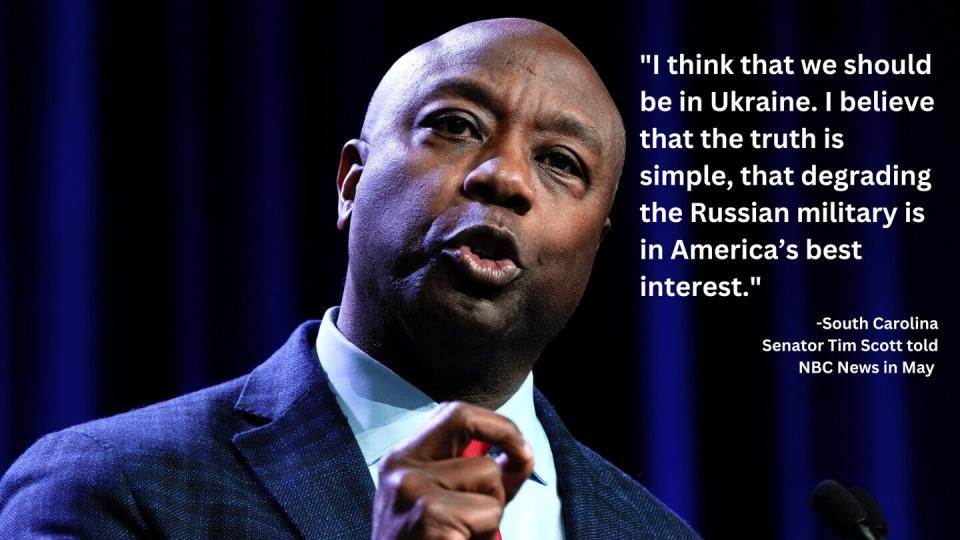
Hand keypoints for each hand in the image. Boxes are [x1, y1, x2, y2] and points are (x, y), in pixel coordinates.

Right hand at [370, 401, 534, 539]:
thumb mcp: (448, 503)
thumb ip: (483, 477)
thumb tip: (523, 455)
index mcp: (402, 458)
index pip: (456, 413)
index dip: (497, 425)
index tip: (519, 449)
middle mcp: (401, 467)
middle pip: (478, 450)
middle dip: (497, 481)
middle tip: (492, 503)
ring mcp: (411, 490)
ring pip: (489, 483)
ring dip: (489, 517)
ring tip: (460, 536)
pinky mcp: (428, 516)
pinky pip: (487, 515)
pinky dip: (482, 537)